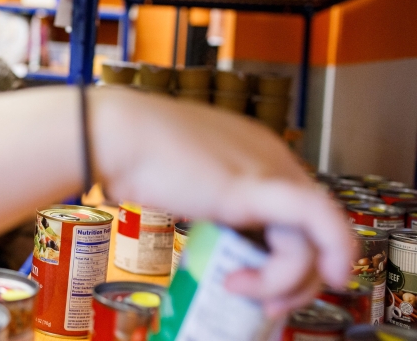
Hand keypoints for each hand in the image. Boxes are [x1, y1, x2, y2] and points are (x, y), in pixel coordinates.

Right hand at [89, 87, 354, 314]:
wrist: (116, 135)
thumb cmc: (133, 152)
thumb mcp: (182, 178)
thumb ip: (206, 198)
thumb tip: (207, 228)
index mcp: (254, 151)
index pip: (298, 210)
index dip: (287, 252)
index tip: (255, 278)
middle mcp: (271, 156)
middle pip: (315, 228)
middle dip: (296, 277)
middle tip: (260, 300)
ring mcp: (268, 168)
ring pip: (316, 238)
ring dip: (285, 281)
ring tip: (237, 286)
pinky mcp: (258, 186)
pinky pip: (318, 224)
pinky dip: (316, 260)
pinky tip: (286, 288)